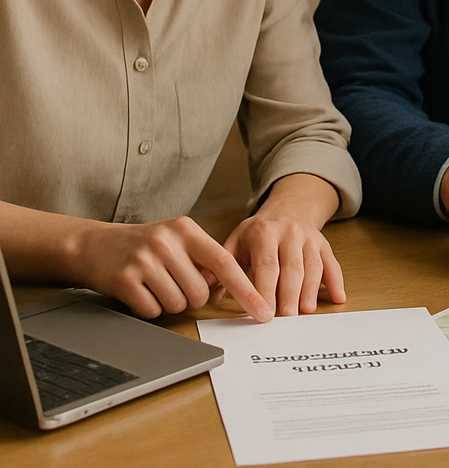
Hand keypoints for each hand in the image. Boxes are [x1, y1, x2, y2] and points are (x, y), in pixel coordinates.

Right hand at [74, 216, 271, 321]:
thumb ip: (203, 256)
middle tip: (173, 281)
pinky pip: (152, 311)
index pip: (224, 263)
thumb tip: (233, 285)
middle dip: (191, 297)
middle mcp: (166, 241)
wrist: (94, 244)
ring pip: (177, 304)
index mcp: (186, 229)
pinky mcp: (124, 280)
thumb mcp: (177, 238)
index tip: (261, 309)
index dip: (245, 289)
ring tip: (154, 283)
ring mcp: (144, 260)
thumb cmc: (145, 244)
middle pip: (199, 292)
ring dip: (169, 302)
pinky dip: (149, 308)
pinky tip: (140, 290)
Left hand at [224, 173, 344, 315]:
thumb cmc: (258, 232)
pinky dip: (336, 281)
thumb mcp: (236, 240)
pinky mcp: (324, 243)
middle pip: (291, 266)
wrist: (287, 208)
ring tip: (305, 311)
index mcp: (264, 232)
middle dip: (289, 293)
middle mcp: (289, 232)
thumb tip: (207, 292)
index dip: (266, 290)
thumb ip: (223, 266)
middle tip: (286, 318)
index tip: (263, 313)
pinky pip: (332, 263)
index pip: (266, 264)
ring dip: (310, 290)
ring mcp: (309, 237)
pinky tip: (338, 298)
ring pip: (313, 266)